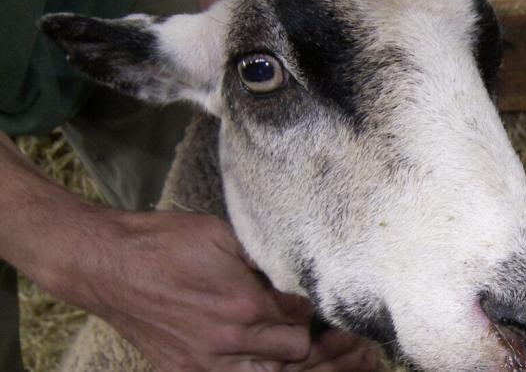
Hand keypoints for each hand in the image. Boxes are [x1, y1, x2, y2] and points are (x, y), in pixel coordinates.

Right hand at [56, 210, 376, 371]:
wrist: (108, 265)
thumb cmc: (164, 242)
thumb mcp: (222, 235)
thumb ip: (265, 256)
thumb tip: (299, 268)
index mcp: (244, 301)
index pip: (305, 315)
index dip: (324, 310)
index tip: (336, 306)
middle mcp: (230, 340)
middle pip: (299, 353)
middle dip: (325, 343)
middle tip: (348, 337)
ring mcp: (208, 363)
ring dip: (303, 367)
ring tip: (337, 360)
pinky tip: (282, 365)